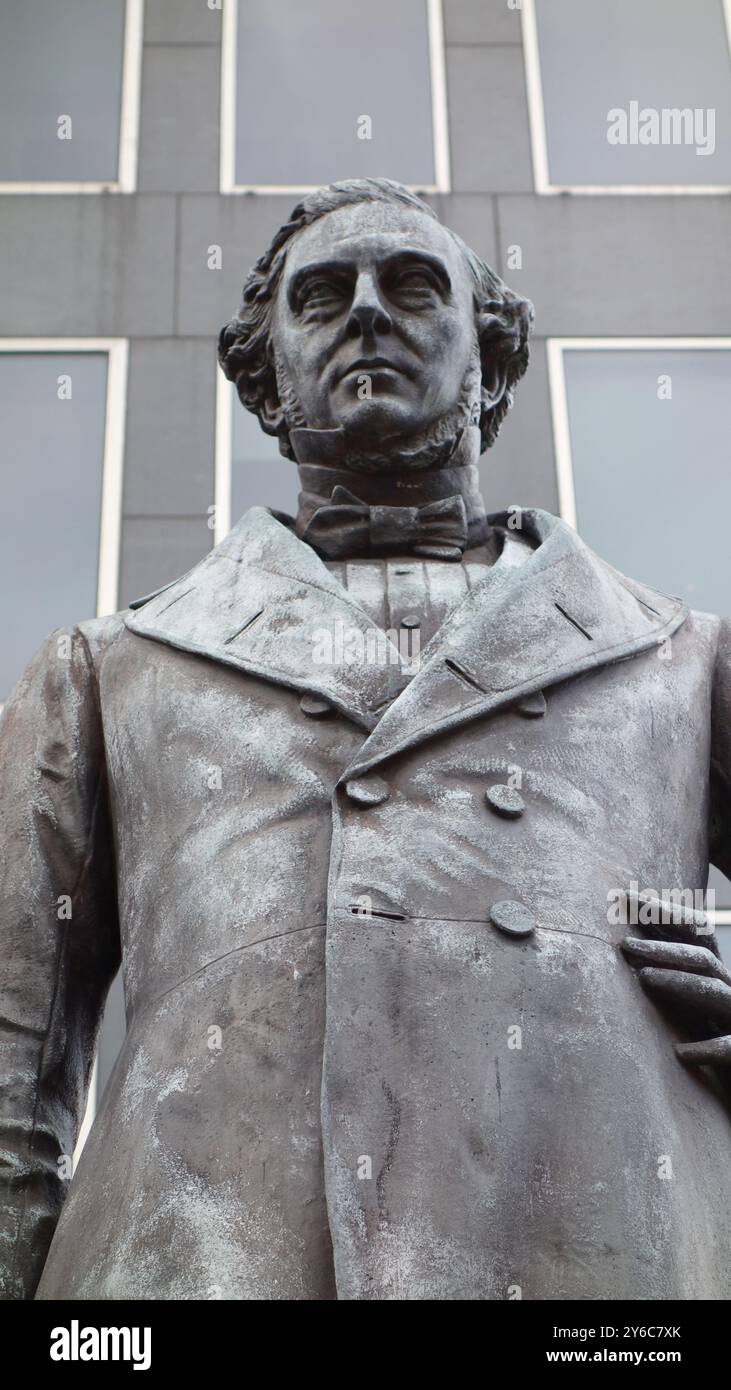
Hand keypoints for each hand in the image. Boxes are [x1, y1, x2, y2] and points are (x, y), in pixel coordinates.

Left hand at [619, 889, 730, 1066]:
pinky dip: (707, 1048)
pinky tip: (680, 1052)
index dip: (661, 912)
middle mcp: (728, 989)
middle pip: (702, 957)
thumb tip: (624, 949)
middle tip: (624, 944)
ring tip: (644, 977)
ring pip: (715, 992)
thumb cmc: (706, 1035)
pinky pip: (729, 1047)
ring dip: (680, 982)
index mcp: (712, 974)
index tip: (620, 897)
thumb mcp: (686, 1003)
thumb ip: (665, 976)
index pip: (692, 932)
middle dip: (665, 947)